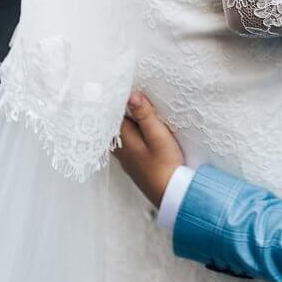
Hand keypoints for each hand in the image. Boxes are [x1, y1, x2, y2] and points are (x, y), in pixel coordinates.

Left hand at [112, 92, 184, 207]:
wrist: (171, 194)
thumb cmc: (165, 164)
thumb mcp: (158, 135)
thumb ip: (144, 115)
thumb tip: (132, 95)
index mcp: (123, 139)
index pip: (111, 115)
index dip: (113, 100)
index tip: (114, 87)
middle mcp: (120, 149)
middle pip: (112, 126)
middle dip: (114, 111)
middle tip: (117, 94)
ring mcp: (126, 158)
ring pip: (118, 136)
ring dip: (121, 123)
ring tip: (125, 110)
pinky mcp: (134, 164)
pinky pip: (125, 144)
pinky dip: (127, 134)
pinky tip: (134, 131)